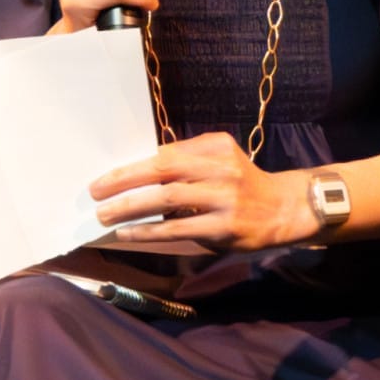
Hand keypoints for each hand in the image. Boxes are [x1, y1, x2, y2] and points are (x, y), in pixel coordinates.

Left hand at [89, 133, 316, 251]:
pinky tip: (128, 233)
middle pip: (162, 169)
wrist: (284, 208)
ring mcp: (224, 197)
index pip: (165, 153)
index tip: (106, 177)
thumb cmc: (242, 184)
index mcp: (215, 146)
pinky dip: (150, 231)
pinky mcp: (225, 226)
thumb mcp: (220, 160)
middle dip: (124, 180)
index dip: (132, 165)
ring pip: (167, 199)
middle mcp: (220, 167)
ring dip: (130, 207)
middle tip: (95, 191)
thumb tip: (137, 171)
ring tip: (105, 215)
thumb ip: (187, 161)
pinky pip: (179, 228)